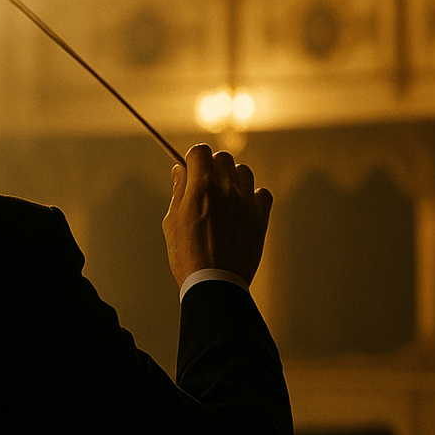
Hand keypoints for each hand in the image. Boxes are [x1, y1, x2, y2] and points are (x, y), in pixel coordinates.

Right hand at [162, 144, 272, 288]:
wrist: (215, 283)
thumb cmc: (187, 254)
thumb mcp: (172, 221)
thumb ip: (179, 191)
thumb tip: (180, 170)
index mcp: (201, 188)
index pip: (200, 151)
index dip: (193, 158)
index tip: (191, 168)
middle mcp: (226, 190)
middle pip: (223, 158)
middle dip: (212, 166)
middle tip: (205, 184)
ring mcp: (246, 202)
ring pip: (244, 172)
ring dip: (233, 178)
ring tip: (224, 196)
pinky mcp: (260, 217)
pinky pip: (262, 192)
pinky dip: (252, 195)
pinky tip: (242, 208)